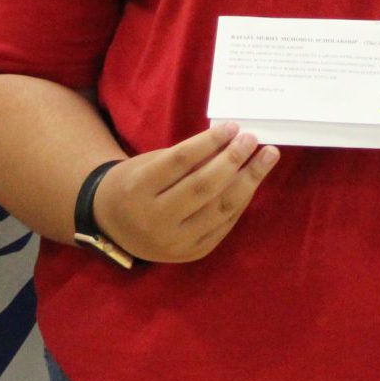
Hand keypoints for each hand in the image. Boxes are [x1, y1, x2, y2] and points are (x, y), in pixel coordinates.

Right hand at [92, 121, 278, 264]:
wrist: (112, 225)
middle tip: (253, 139)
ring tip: (266, 157)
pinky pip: (223, 225)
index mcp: (138, 189)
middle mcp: (155, 219)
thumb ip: (184, 158)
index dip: (209, 142)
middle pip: (203, 187)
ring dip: (248, 180)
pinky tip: (252, 181)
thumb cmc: (134, 184)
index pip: (180, 161)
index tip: (233, 126)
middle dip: (233, 160)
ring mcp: (175, 241)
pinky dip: (241, 201)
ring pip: (219, 208)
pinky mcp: (191, 253)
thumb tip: (229, 141)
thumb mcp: (149, 164)